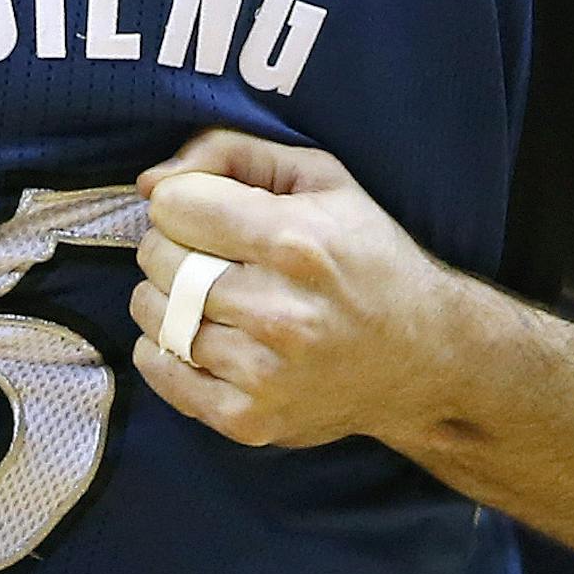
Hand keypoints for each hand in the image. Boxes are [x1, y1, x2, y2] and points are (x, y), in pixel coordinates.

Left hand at [131, 131, 449, 450]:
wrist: (423, 356)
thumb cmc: (366, 253)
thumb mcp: (320, 177)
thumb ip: (232, 153)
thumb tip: (150, 180)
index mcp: (295, 240)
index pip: (174, 206)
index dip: (181, 198)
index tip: (203, 207)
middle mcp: (277, 310)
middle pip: (158, 258)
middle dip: (170, 242)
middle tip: (203, 248)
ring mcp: (261, 373)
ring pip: (153, 314)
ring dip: (163, 293)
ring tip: (201, 289)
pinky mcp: (249, 420)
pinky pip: (160, 371)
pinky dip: (161, 345)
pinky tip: (198, 331)